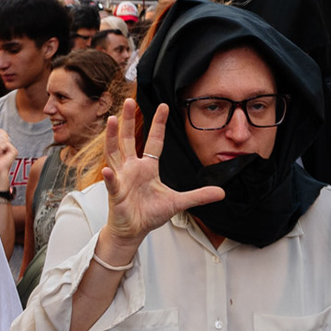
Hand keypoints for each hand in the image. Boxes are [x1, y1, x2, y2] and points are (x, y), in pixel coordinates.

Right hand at [99, 99, 225, 247]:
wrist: (133, 230)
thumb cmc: (150, 214)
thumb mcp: (178, 202)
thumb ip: (198, 195)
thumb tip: (222, 193)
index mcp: (148, 168)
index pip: (154, 141)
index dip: (158, 124)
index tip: (163, 106)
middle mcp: (132, 168)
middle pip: (129, 139)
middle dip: (128, 120)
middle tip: (128, 100)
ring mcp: (122, 178)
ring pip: (114, 153)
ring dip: (112, 137)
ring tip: (111, 120)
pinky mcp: (116, 194)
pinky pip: (112, 183)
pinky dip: (110, 177)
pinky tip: (108, 169)